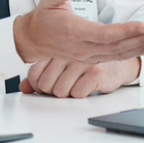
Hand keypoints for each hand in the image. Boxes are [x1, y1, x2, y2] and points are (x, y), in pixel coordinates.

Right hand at [14, 0, 143, 63]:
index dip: (126, 31)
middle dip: (141, 40)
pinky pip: (116, 57)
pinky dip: (133, 53)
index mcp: (75, 33)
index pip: (105, 35)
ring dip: (141, 48)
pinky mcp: (93, 58)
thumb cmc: (44, 18)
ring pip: (119, 54)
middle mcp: (84, 48)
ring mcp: (89, 56)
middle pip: (117, 47)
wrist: (33, 40)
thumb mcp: (48, 0)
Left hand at [20, 57, 140, 97]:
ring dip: (68, 93)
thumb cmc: (88, 65)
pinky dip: (81, 93)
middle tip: (64, 85)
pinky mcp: (95, 72)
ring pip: (60, 91)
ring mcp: (81, 61)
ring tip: (76, 83)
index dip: (38, 86)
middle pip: (45, 85)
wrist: (118, 63)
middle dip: (53, 91)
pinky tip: (86, 85)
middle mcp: (67, 53)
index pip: (34, 74)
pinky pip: (77, 93)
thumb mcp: (62, 66)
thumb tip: (24, 88)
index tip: (46, 86)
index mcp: (56, 48)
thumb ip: (41, 75)